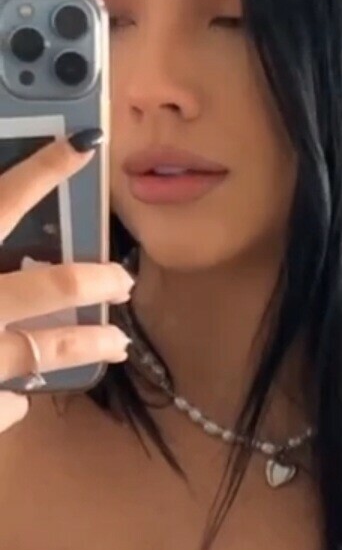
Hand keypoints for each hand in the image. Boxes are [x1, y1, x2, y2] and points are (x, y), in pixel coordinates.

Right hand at [0, 133, 133, 431]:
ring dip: (86, 344)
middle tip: (121, 279)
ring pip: (45, 351)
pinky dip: (10, 400)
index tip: (84, 144)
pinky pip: (1, 405)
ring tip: (115, 343)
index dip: (44, 169)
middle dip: (95, 280)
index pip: (1, 203)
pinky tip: (17, 398)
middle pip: (50, 287)